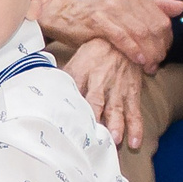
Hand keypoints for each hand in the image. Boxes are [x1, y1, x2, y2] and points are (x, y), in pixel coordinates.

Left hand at [67, 37, 150, 151]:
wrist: (122, 39)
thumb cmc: (93, 54)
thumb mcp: (75, 61)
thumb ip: (64, 79)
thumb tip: (46, 97)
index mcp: (82, 73)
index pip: (73, 90)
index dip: (70, 107)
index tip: (65, 124)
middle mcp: (100, 81)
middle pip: (96, 101)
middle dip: (95, 118)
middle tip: (92, 136)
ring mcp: (117, 88)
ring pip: (117, 108)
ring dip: (117, 125)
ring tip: (115, 140)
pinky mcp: (132, 93)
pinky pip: (135, 111)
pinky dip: (136, 128)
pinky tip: (135, 142)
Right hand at [81, 0, 182, 70]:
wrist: (68, 16)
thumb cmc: (100, 17)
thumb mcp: (129, 8)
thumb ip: (157, 5)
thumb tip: (181, 7)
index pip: (162, 20)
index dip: (167, 41)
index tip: (163, 54)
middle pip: (153, 28)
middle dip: (158, 50)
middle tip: (156, 64)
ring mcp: (112, 8)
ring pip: (140, 33)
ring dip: (148, 53)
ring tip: (148, 66)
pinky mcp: (98, 20)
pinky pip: (122, 37)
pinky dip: (133, 50)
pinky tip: (138, 60)